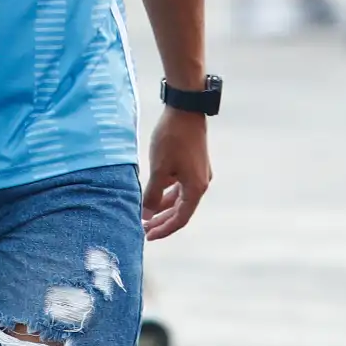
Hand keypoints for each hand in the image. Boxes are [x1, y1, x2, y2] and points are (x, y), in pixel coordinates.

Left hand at [141, 109, 210, 240]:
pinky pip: (180, 185)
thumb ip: (153, 195)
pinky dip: (167, 192)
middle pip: (181, 210)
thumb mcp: (159, 169)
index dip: (164, 229)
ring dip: (163, 206)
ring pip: (180, 197)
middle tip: (144, 229)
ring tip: (146, 213)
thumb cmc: (172, 139)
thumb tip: (147, 215)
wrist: (185, 109)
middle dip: (162, 220)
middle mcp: (201, 183)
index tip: (147, 236)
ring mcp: (199, 172)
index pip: (180, 218)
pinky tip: (154, 193)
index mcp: (196, 189)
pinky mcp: (193, 162)